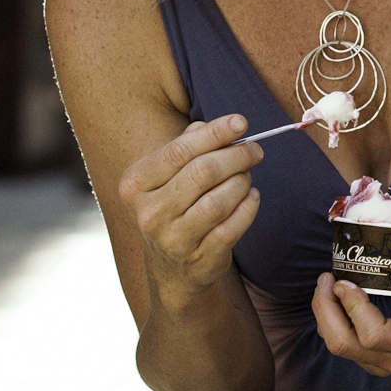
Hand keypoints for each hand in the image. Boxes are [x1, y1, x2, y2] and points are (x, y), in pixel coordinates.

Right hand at [120, 114, 263, 303]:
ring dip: (242, 182)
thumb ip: (187, 145)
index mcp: (135, 185)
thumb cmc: (174, 206)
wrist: (172, 267)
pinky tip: (251, 197)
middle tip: (254, 151)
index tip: (241, 122)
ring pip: (220, 200)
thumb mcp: (167, 175)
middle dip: (237, 156)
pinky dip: (249, 206)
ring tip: (246, 176)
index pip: (179, 151)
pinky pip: (234, 226)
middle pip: (203, 172)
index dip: (215, 133)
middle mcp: (149, 213)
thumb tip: (219, 125)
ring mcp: (173, 240)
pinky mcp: (199, 258)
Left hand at [314, 268, 390, 377]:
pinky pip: (345, 348)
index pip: (375, 335)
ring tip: (326, 287)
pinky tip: (337, 302)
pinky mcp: (378, 363)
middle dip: (326, 311)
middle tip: (327, 280)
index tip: (347, 281)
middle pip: (346, 345)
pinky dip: (333, 323)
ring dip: (325, 316)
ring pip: (341, 348)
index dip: (353, 308)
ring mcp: (388, 366)